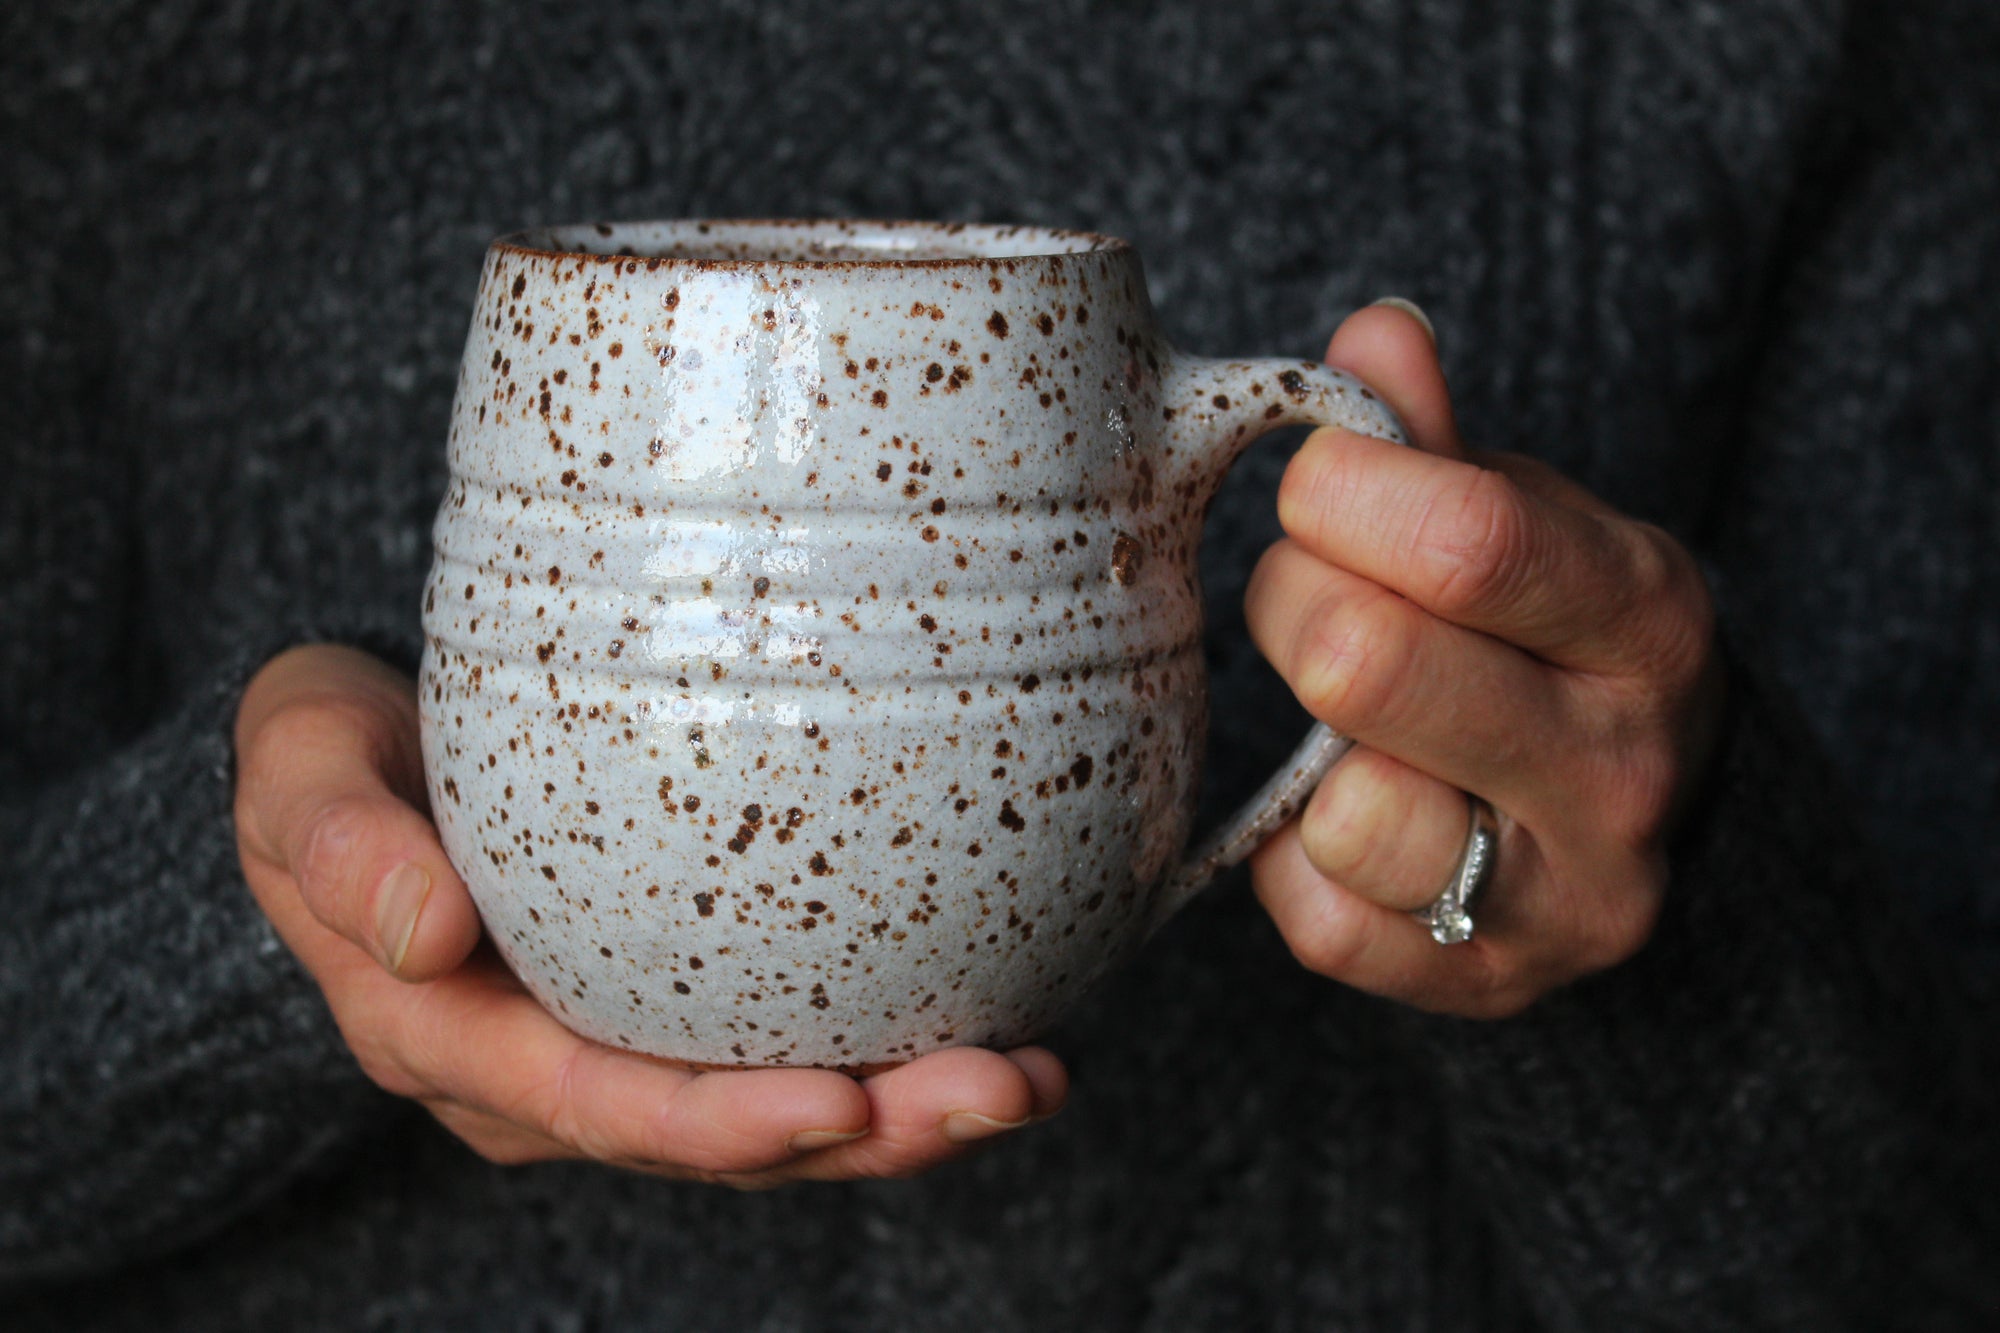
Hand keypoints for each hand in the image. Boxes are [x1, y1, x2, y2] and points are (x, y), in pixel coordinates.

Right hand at [233, 645, 1064, 1185]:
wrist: (367, 760)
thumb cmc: (335, 755)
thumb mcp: (299, 765)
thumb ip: (336, 843)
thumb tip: (424, 936)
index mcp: (453, 1043)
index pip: (593, 1106)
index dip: (715, 1126)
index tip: (838, 1104)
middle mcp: (548, 1077)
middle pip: (714, 1141)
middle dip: (864, 1136)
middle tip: (1000, 1092)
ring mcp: (621, 1051)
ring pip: (772, 1118)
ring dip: (909, 1116)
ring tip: (1035, 1079)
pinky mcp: (680, 1011)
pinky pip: (790, 1051)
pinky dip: (894, 1051)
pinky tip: (1003, 1020)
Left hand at [1244, 302, 1724, 1017]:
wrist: (1633, 830)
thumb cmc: (1551, 645)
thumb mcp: (1530, 526)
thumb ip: (1437, 440)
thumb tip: (1373, 332)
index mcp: (1648, 621)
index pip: (1466, 541)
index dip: (1338, 496)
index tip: (1321, 492)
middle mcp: (1624, 770)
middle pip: (1364, 663)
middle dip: (1293, 609)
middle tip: (1312, 606)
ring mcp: (1560, 898)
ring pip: (1344, 810)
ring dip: (1307, 750)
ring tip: (1351, 725)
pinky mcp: (1476, 985)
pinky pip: (1311, 912)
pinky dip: (1295, 858)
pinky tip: (1349, 815)